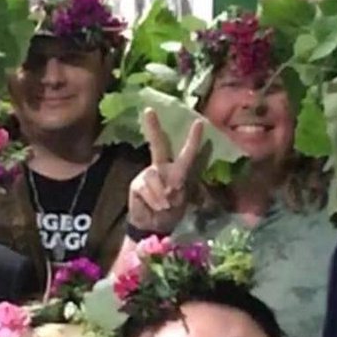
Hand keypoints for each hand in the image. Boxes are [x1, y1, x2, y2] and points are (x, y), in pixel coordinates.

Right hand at [126, 109, 204, 234]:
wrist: (154, 226)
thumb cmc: (171, 212)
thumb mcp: (182, 201)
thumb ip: (178, 189)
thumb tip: (168, 187)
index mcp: (177, 170)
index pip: (187, 153)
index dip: (193, 139)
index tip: (200, 123)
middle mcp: (162, 167)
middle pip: (157, 144)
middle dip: (153, 128)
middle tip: (148, 111)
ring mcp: (148, 174)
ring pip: (154, 176)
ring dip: (162, 194)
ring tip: (165, 205)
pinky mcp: (137, 184)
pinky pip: (146, 188)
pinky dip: (153, 199)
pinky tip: (155, 206)